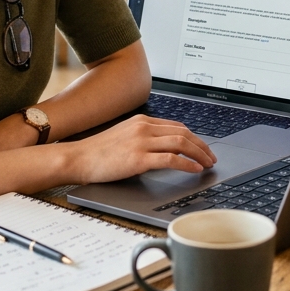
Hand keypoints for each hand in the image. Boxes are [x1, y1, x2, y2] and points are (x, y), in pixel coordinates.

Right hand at [69, 115, 216, 183]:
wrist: (78, 158)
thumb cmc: (98, 152)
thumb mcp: (124, 137)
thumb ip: (142, 139)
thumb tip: (161, 151)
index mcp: (142, 121)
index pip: (176, 126)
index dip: (194, 137)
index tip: (202, 147)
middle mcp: (144, 127)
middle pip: (183, 133)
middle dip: (202, 145)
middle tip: (211, 157)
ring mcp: (141, 141)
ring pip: (181, 143)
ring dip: (199, 154)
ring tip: (207, 164)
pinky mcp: (138, 158)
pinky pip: (171, 159)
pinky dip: (187, 164)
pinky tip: (194, 169)